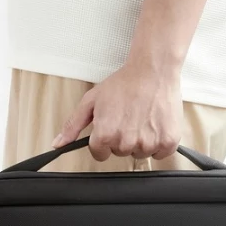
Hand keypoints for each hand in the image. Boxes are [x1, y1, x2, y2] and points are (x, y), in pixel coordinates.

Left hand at [51, 59, 182, 161]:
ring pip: (140, 153)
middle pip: (120, 152)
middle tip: (128, 117)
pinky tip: (155, 124)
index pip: (100, 154)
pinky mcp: (167, 142)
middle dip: (122, 138)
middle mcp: (126, 142)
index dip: (104, 140)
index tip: (111, 126)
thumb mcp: (90, 101)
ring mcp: (148, 144)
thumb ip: (72, 125)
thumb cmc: (123, 83)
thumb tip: (57, 144)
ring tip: (142, 118)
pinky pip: (160, 153)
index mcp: (105, 135)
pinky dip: (159, 142)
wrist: (152, 70)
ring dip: (141, 140)